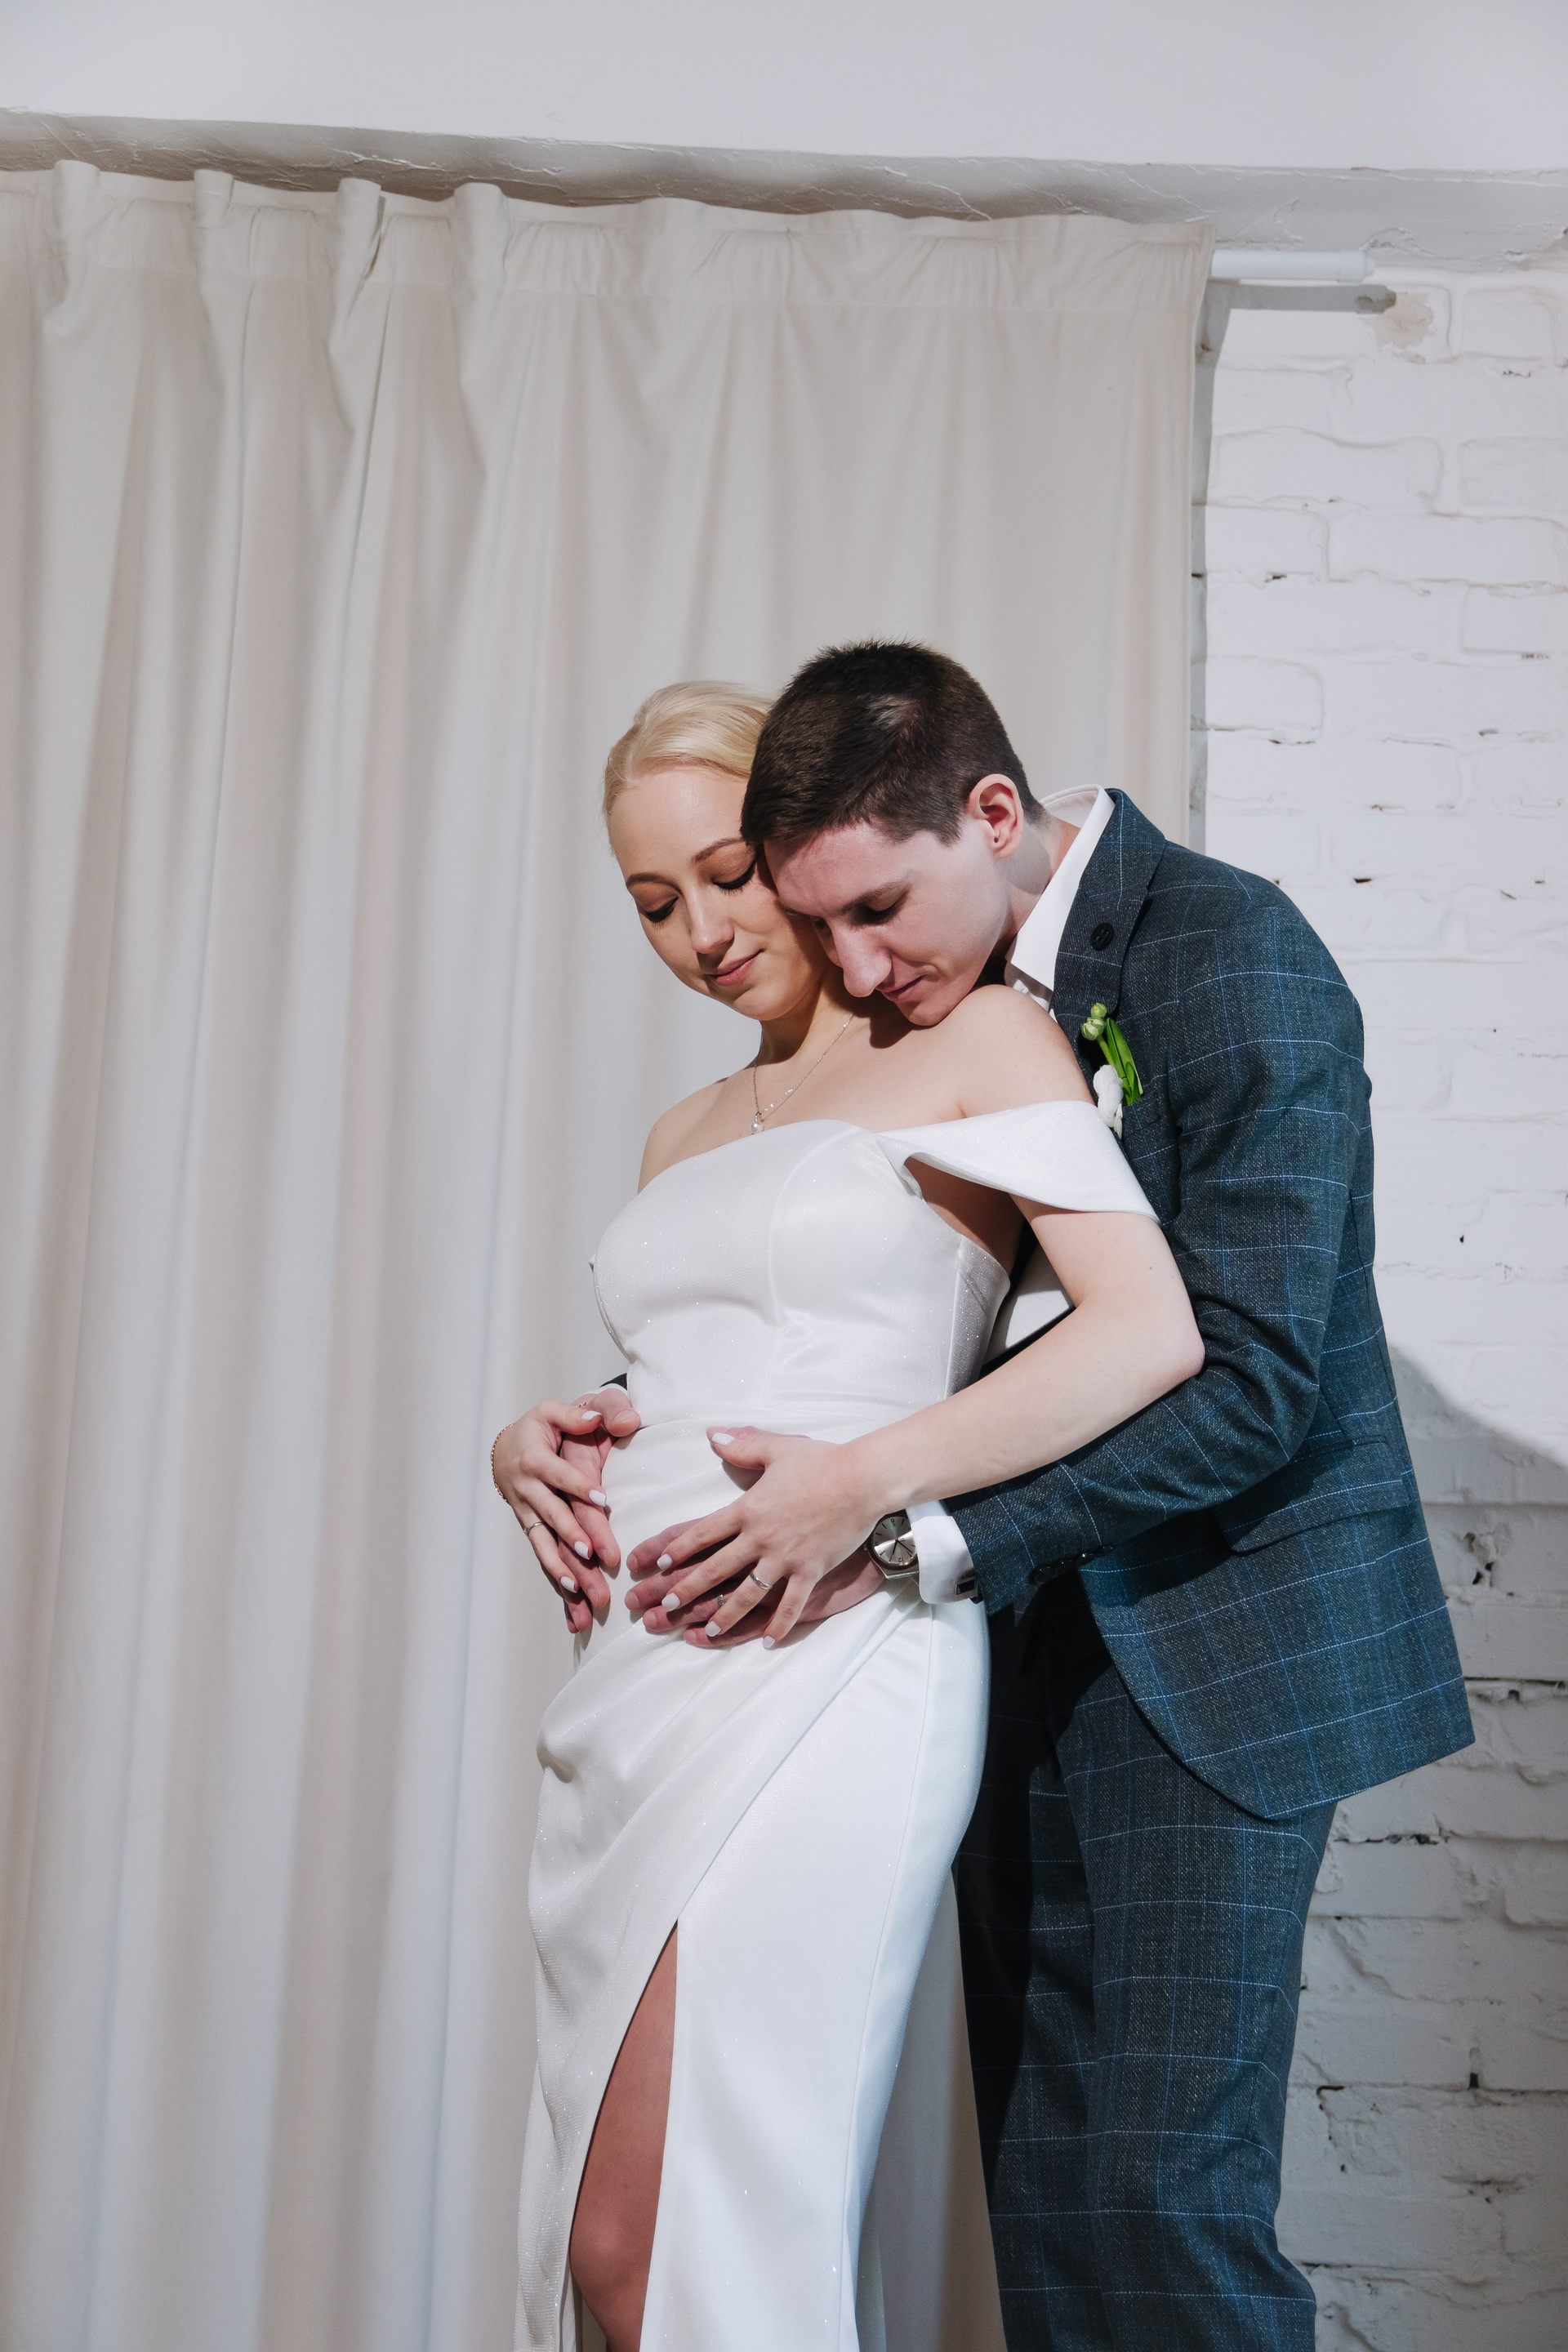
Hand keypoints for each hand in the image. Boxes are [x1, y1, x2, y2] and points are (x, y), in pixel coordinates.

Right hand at [491, 1388, 641, 1631]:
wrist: (506, 1449)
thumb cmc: (540, 1428)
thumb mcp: (555, 1410)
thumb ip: (580, 1413)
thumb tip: (598, 1417)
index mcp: (536, 1460)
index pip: (560, 1475)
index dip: (578, 1485)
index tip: (601, 1499)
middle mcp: (529, 1491)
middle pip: (553, 1517)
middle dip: (573, 1539)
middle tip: (594, 1557)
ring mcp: (529, 1515)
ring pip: (546, 1545)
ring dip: (563, 1569)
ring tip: (581, 1590)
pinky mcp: (534, 1532)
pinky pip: (546, 1559)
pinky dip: (558, 1583)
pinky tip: (573, 1607)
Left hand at [624, 1427, 884, 1646]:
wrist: (862, 1479)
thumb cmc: (821, 1461)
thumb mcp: (777, 1448)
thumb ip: (742, 1445)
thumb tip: (714, 1435)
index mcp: (748, 1508)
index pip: (703, 1532)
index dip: (678, 1549)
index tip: (659, 1565)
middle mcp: (761, 1537)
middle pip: (716, 1568)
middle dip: (687, 1589)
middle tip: (664, 1606)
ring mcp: (785, 1557)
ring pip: (747, 1594)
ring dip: (725, 1615)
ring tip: (707, 1630)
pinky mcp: (810, 1570)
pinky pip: (791, 1604)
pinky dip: (779, 1626)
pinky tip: (767, 1642)